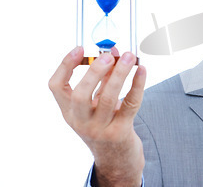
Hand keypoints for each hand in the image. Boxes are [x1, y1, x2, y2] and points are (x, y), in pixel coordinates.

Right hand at [49, 46, 146, 186]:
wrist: (116, 157)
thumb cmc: (106, 122)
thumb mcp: (98, 102)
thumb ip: (104, 77)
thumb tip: (115, 51)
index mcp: (69, 111)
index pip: (57, 87)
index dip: (66, 66)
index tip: (80, 48)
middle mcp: (80, 121)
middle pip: (80, 95)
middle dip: (94, 72)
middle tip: (108, 55)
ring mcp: (99, 129)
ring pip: (107, 98)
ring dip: (119, 74)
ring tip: (128, 57)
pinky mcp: (120, 132)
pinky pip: (129, 105)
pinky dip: (137, 85)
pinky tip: (142, 70)